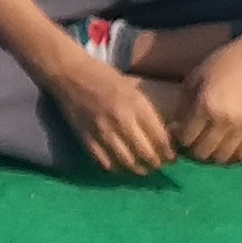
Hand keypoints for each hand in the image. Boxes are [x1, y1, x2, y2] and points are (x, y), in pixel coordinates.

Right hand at [54, 49, 178, 177]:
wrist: (69, 73)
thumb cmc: (104, 76)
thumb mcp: (132, 89)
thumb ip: (145, 112)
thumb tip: (161, 136)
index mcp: (136, 105)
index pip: (160, 138)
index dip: (169, 153)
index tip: (172, 157)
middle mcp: (122, 120)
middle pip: (146, 154)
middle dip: (157, 164)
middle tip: (159, 165)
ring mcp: (103, 131)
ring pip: (127, 162)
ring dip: (138, 170)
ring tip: (142, 169)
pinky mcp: (86, 138)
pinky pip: (105, 162)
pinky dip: (116, 168)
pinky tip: (120, 165)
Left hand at [171, 38, 241, 165]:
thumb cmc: (223, 63)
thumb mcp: (195, 78)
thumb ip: (183, 105)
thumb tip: (174, 128)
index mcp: (205, 106)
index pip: (186, 139)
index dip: (179, 139)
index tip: (180, 132)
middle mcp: (224, 121)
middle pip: (202, 153)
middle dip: (193, 150)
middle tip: (193, 141)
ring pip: (222, 159)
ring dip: (212, 156)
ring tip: (209, 145)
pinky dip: (232, 156)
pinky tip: (227, 147)